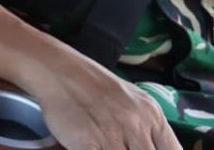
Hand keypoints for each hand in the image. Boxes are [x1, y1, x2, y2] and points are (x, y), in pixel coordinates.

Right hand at [29, 55, 180, 149]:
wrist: (59, 71)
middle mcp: (136, 126)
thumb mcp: (133, 101)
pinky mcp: (87, 144)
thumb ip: (149, 129)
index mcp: (152, 116)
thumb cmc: (96, 85)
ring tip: (106, 143)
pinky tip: (92, 145)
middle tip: (121, 146)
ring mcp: (111, 136)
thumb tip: (154, 147)